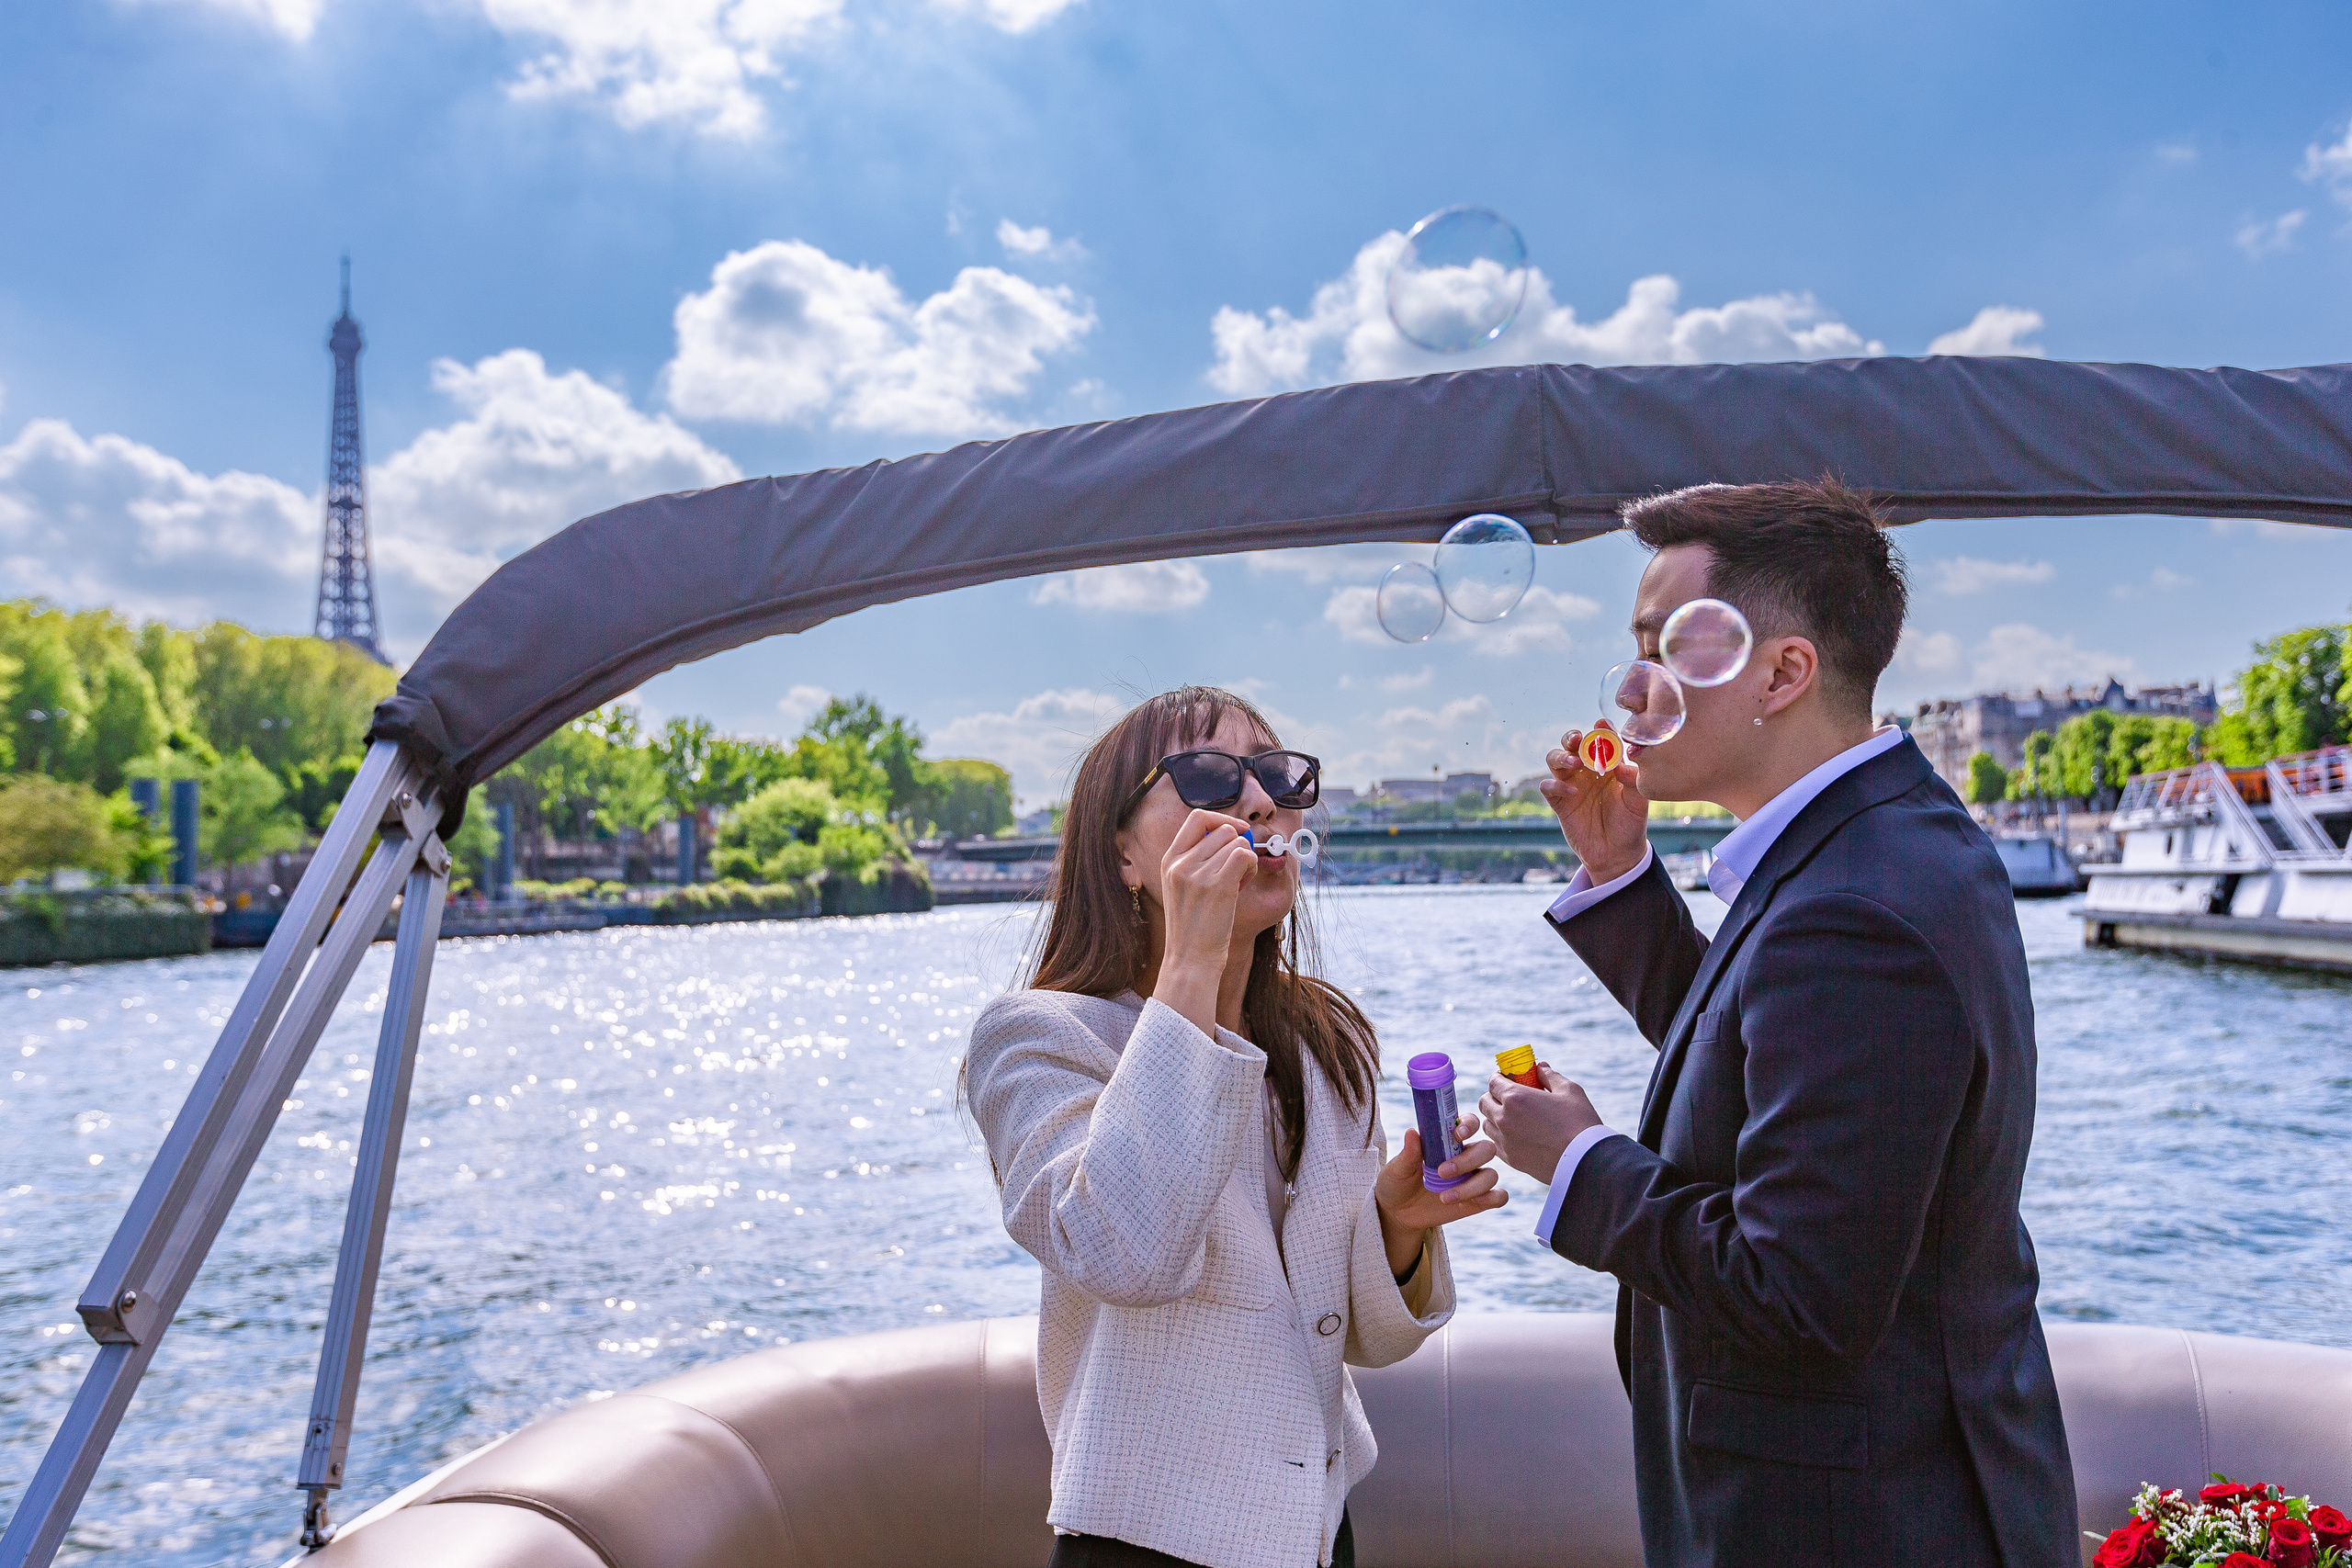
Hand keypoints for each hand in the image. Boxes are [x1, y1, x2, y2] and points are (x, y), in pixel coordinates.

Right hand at [1148, 810, 1260, 1035]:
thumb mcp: (1181, 887)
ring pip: (1237, 842)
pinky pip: (1245, 855)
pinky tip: (1244, 884)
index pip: (1197, 818)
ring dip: (1246, 859)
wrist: (1190, 959)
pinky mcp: (1218, 886)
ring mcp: (1198, 874)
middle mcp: (1180, 863)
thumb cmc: (1193, 926)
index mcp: (1169, 860)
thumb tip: (1230, 832)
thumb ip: (1196, 860)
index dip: (1221, 818)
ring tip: (1239, 882)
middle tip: (1236, 871)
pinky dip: (1251, 867)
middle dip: (1237, 845)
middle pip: (1223, 830)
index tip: (1235, 831)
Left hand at [1374, 1118, 1506, 1275]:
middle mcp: (1465, 1157)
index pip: (1469, 1124)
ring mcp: (1473, 1179)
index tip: (1457, 1134)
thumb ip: (1409, 1152)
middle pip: (1487, 1148)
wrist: (1397, 1212)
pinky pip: (1499, 1197)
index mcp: (1448, 1142)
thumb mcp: (1399, 1168)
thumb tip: (1412, 1132)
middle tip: (1442, 1172)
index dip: (1470, 1124)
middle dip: (1468, 1160)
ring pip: (1491, 1175)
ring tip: (1443, 1197)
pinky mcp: (1477, 1201)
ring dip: (1471, 1186)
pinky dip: (1491, 1198)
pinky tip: (1470, 1203)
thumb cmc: (1398, 1182)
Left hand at [1477, 1064, 1602, 1185]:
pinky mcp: (1510, 1159)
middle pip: (1484, 1102)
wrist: (1586, 1161)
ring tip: (1515, 1118)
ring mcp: (1505, 1141)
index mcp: (1515, 1098)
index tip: (1509, 1079)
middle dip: (1494, 1097)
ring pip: (1487, 1124)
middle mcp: (1504, 1119)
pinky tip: (1518, 1136)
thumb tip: (1539, 1067)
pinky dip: (1502, 1137)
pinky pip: (1496, 1143)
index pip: (1493, 1082)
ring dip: (1496, 1118)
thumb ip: (1549, 1076)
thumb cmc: (1580, 1123)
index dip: (1500, 1078)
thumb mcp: (1569, 1091)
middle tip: (1510, 1098)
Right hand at [1538, 726, 1649, 884]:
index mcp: (1608, 765)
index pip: (1602, 740)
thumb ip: (1632, 781)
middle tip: (1578, 739)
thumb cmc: (1631, 824)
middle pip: (1572, 744)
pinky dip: (1555, 785)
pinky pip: (1548, 787)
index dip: (1600, 730)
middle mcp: (1587, 771)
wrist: (1617, 854)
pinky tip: (1571, 792)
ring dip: (1561, 756)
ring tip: (1574, 762)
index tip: (1601, 724)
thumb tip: (1620, 766)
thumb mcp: (1638, 802)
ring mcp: (1571, 785)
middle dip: (1572, 737)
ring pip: (1555, 759)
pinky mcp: (1559, 802)